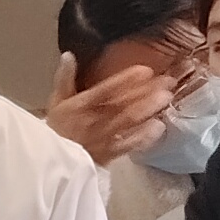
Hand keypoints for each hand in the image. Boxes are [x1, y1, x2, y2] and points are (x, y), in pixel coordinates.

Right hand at [45, 59, 174, 163]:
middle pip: (123, 103)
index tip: (144, 70)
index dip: (125, 80)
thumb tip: (68, 55)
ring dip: (148, 108)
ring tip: (166, 98)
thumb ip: (64, 78)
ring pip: (129, 121)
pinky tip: (159, 127)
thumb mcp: (56, 102)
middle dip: (146, 91)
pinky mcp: (111, 153)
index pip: (106, 90)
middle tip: (166, 81)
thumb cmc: (57, 130)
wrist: (53, 163)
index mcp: (81, 105)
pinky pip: (129, 144)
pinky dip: (144, 136)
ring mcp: (105, 137)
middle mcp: (95, 119)